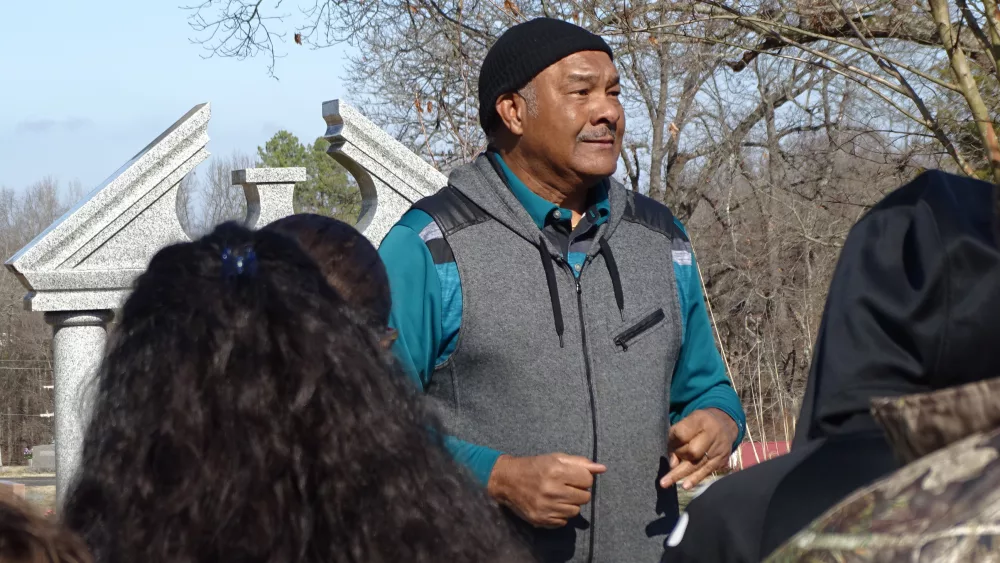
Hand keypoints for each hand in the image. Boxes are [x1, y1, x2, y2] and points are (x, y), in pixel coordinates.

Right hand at [487, 453, 606, 527]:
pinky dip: (560, 514)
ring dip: (570, 504)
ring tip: (558, 496)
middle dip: (578, 491)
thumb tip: (602, 468)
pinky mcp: (541, 519)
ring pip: (575, 511)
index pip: (587, 480)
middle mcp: (552, 490)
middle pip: (584, 497)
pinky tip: (551, 505)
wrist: (506, 480)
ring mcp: (546, 507)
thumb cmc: (534, 466)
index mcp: (556, 471)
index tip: (573, 477)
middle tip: (566, 486)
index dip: (583, 478)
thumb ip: (580, 463)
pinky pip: (563, 522)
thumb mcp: (555, 458)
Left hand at [660, 408, 737, 489]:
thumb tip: (672, 463)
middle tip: (670, 462)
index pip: (682, 433)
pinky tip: (685, 486)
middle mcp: (712, 434)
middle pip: (692, 451)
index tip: (668, 445)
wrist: (725, 424)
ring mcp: (719, 449)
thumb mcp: (687, 421)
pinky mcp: (722, 460)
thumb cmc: (700, 424)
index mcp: (700, 419)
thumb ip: (676, 437)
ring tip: (665, 483)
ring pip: (697, 464)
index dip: (672, 441)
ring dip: (680, 474)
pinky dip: (694, 479)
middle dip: (678, 458)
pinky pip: (706, 471)